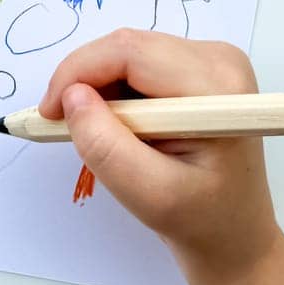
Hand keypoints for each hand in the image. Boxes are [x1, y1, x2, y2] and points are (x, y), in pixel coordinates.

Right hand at [40, 29, 279, 284]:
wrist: (235, 237)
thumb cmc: (200, 221)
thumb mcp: (148, 194)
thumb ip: (105, 145)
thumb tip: (71, 96)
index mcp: (217, 87)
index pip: (131, 52)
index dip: (78, 72)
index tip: (48, 113)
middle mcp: (220, 60)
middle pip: (129, 48)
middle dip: (84, 81)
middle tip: (60, 126)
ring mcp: (213, 61)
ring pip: (130, 54)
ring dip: (100, 89)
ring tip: (98, 135)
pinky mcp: (200, 70)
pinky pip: (140, 65)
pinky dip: (116, 92)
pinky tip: (122, 128)